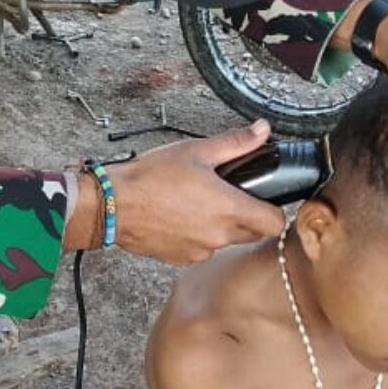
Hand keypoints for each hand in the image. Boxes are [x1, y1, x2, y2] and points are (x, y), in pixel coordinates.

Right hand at [108, 120, 286, 263]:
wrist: (112, 206)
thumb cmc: (150, 177)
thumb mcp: (196, 151)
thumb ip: (235, 142)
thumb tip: (262, 130)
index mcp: (229, 209)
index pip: (275, 224)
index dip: (274, 211)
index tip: (263, 199)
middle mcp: (219, 236)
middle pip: (253, 233)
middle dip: (247, 216)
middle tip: (228, 194)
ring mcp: (200, 251)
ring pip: (225, 241)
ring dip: (221, 226)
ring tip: (198, 203)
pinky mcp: (181, 258)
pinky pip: (201, 249)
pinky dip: (198, 236)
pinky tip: (180, 217)